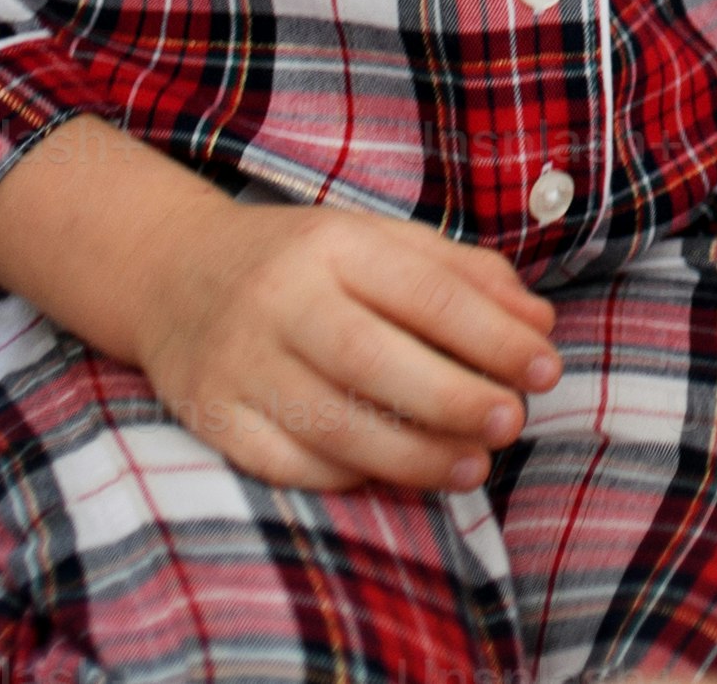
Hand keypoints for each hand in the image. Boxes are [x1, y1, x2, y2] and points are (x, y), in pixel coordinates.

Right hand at [138, 192, 564, 495]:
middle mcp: (280, 300)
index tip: (546, 369)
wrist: (170, 272)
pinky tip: (390, 475)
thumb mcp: (380, 241)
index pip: (425, 293)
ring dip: (411, 454)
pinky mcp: (211, 416)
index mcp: (334, 245)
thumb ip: (465, 277)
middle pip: (375, 361)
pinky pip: (283, 462)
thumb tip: (539, 325)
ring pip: (331, 423)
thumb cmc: (304, 260)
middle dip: (454, 399)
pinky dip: (342, 475)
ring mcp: (239, 362)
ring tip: (472, 468)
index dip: (493, 336)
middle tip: (511, 423)